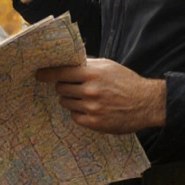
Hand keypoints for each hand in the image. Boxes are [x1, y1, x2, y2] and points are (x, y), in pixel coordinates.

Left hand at [35, 58, 165, 134]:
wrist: (145, 103)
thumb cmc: (126, 82)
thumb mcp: (108, 66)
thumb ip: (88, 64)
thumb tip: (68, 62)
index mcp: (92, 73)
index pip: (61, 72)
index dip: (47, 74)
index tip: (38, 74)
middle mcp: (90, 90)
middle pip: (61, 88)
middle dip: (63, 87)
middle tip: (72, 87)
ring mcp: (91, 108)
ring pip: (66, 102)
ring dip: (70, 99)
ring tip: (85, 98)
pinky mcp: (94, 123)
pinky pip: (75, 116)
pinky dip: (79, 112)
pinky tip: (90, 109)